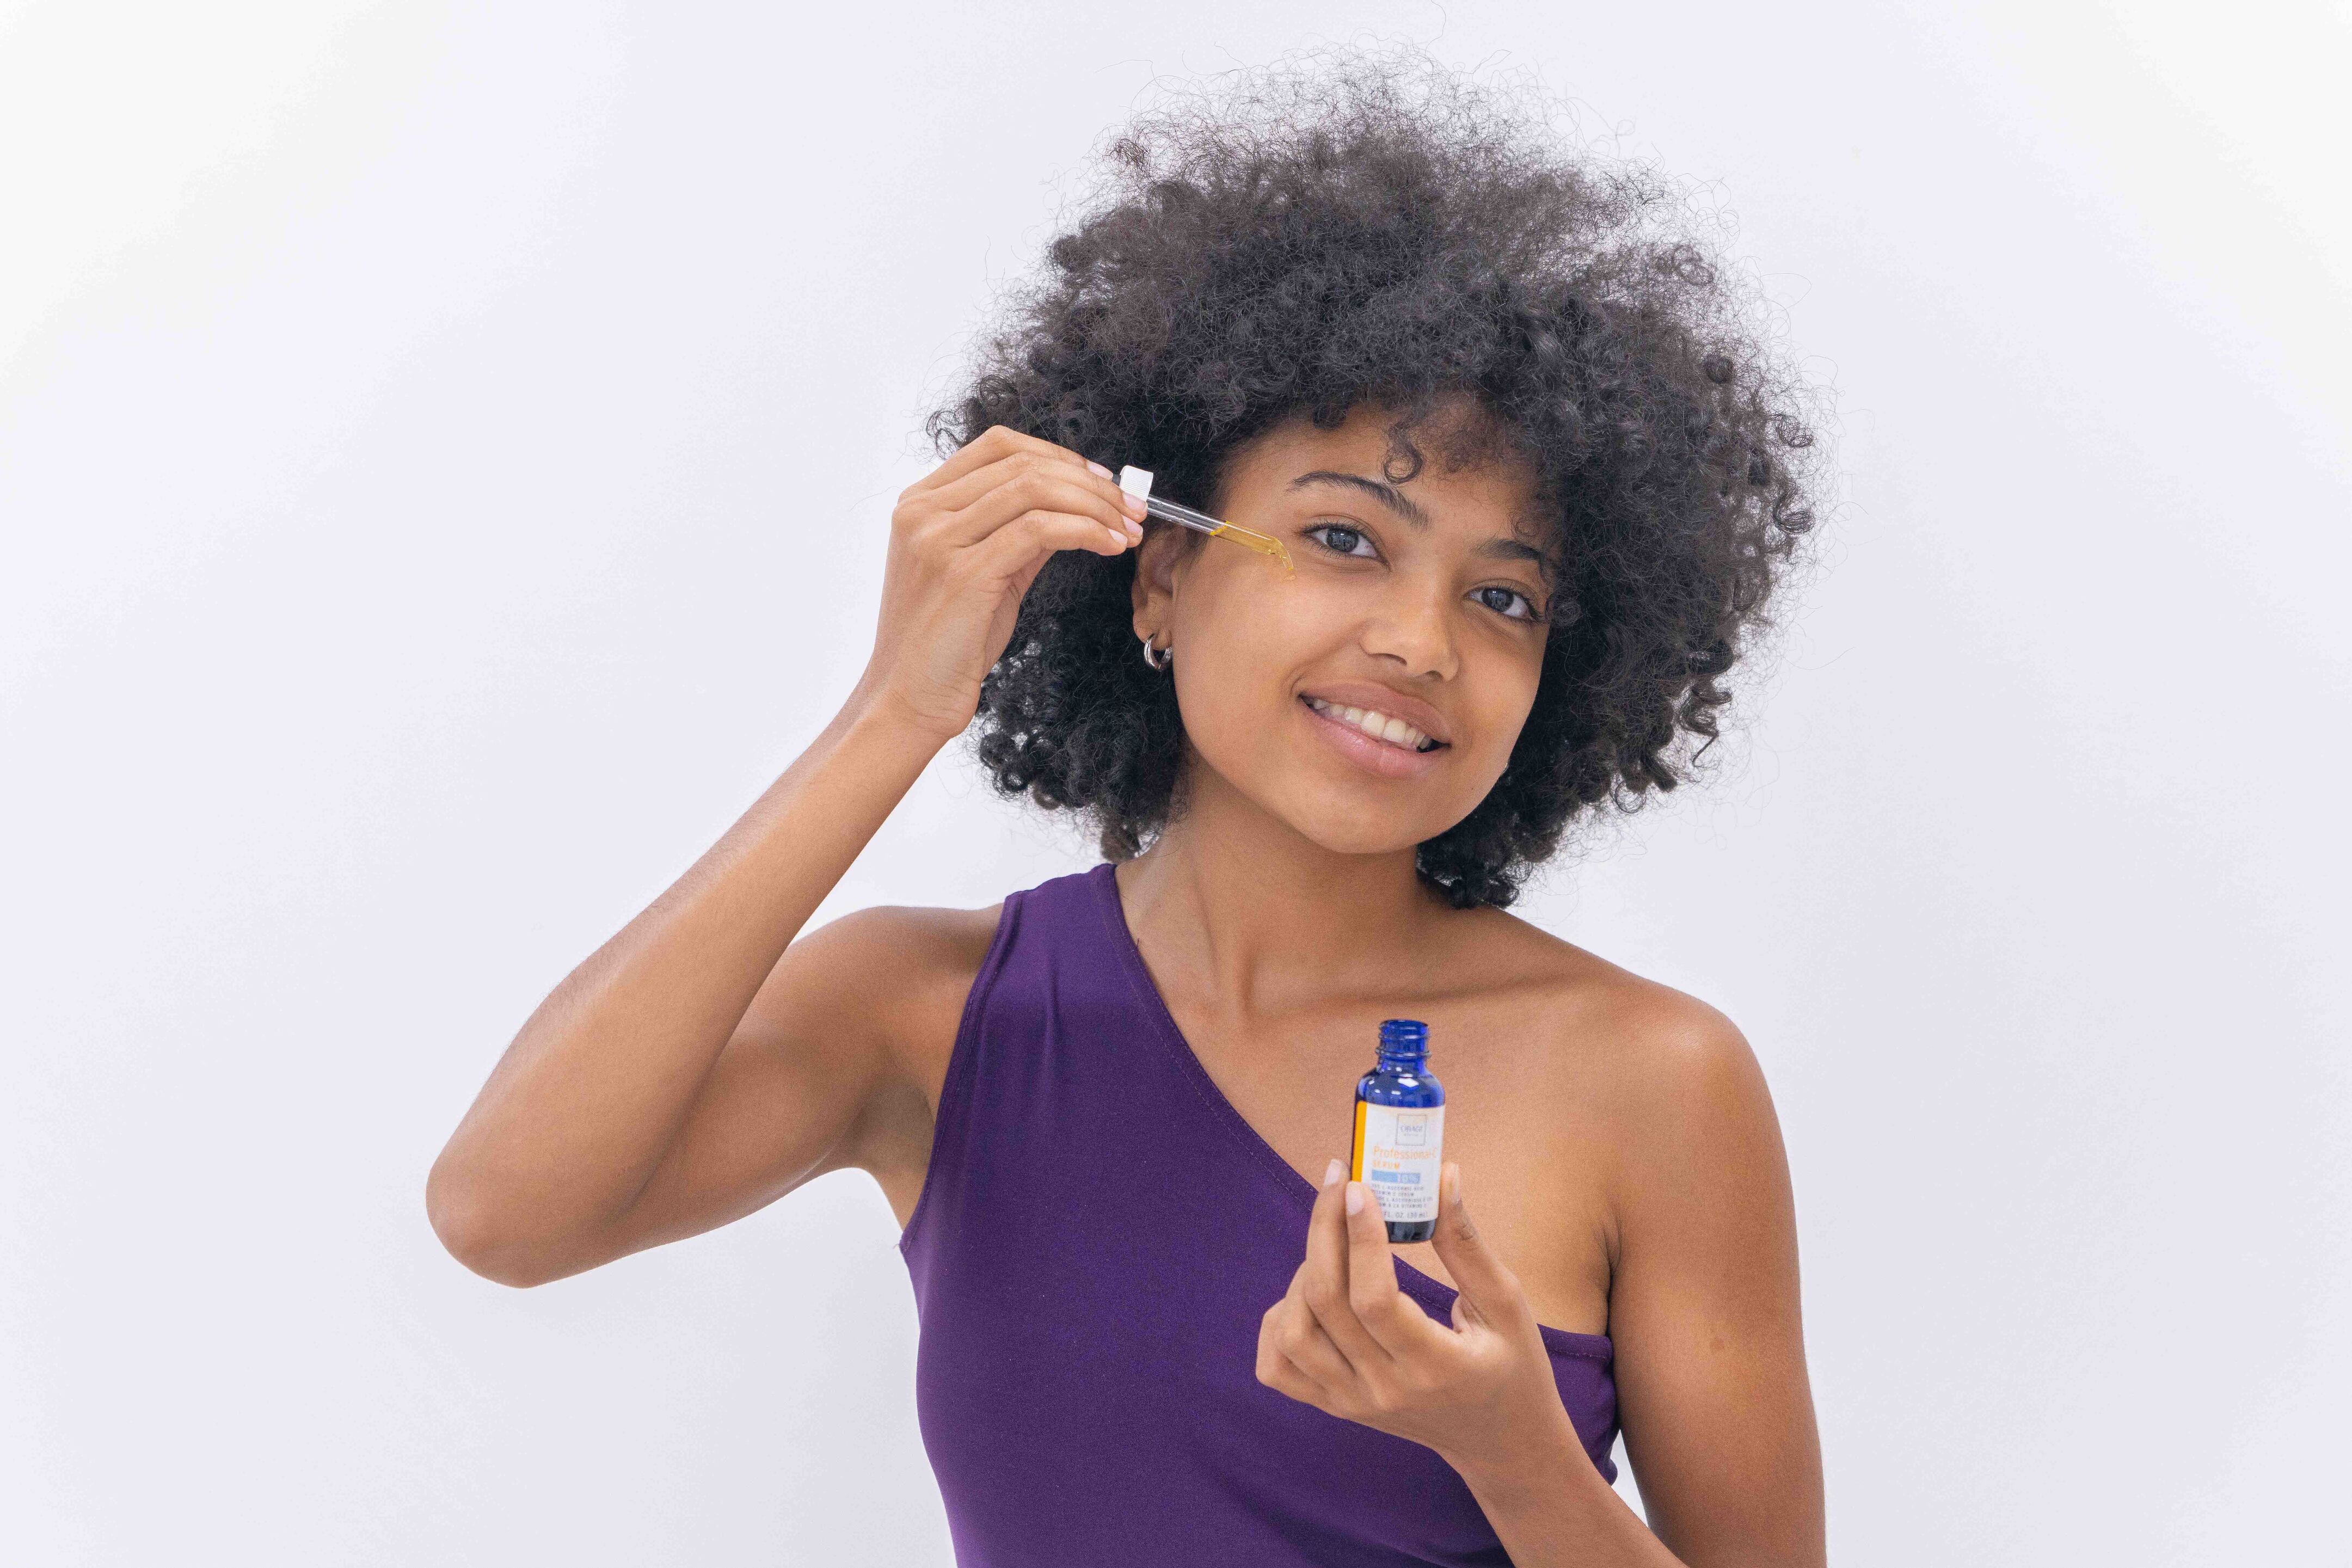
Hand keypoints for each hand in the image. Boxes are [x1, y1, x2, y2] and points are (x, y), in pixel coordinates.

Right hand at [855, 425, 1145, 741]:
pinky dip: (1084, 530)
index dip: (1059, 455)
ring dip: (1094, 505)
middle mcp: (922, 511)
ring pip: (1033, 489)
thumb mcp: (984, 573)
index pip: (999, 446)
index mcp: (920, 502)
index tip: (1102, 480)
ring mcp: (938, 538)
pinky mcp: (962, 571)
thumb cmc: (948, 643)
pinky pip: (1038, 529)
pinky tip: (1109, 546)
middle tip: (1132, 507)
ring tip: (1128, 529)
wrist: (909, 698)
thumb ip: (1019, 532)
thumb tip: (1075, 504)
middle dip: (1090, 482)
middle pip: (1023, 464)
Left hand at [1256, 1159, 1578, 1472]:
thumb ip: (1467, 1244)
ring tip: (1333, 1244)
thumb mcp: (1505, 1303)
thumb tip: (1443, 1174)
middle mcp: (1387, 1390)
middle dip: (1324, 1230)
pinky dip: (1278, 1321)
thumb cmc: (1512, 1363)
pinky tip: (1308, 1294)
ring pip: (1292, 1333)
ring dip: (1301, 1274)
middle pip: (1325, 1303)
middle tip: (1339, 1183)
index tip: (1360, 1184)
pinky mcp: (1335, 1407)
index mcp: (1437, 1366)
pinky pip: (1277, 1367)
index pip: (1376, 1299)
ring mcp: (1354, 1403)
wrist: (1499, 1440)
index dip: (1359, 1236)